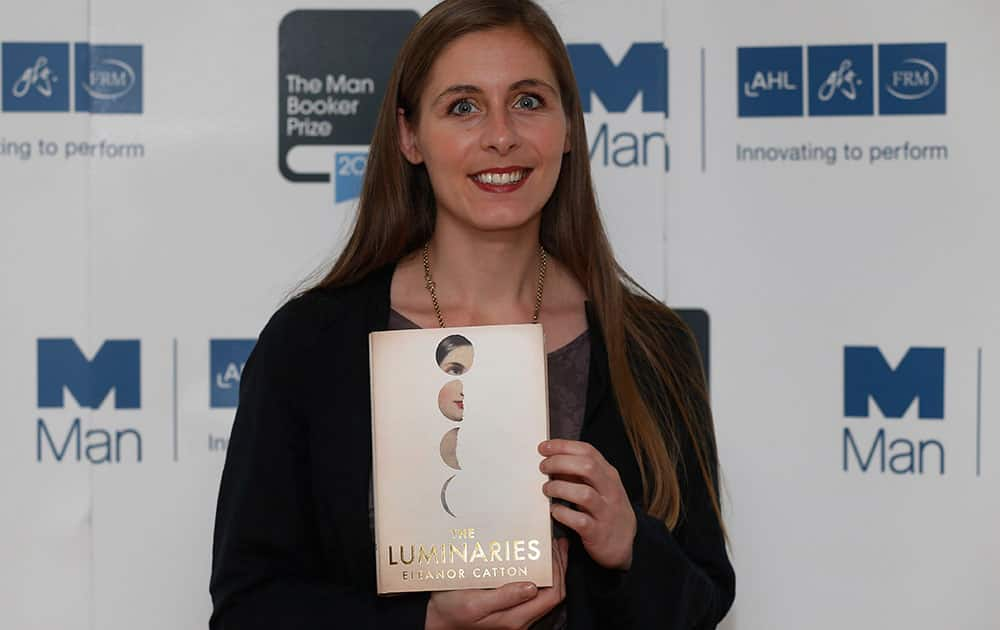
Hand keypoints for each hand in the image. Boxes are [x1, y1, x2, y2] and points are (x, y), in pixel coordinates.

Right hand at [425, 537, 568, 629]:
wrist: (436, 619)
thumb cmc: (450, 609)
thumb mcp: (473, 602)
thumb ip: (504, 597)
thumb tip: (531, 587)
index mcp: (515, 618)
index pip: (552, 595)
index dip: (558, 571)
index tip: (553, 548)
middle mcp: (520, 619)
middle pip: (554, 594)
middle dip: (560, 567)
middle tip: (557, 542)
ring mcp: (516, 615)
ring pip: (547, 593)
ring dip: (553, 569)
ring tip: (553, 546)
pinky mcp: (510, 609)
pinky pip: (536, 592)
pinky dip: (542, 573)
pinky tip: (537, 559)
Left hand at [538, 439, 636, 570]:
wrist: (623, 544)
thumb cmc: (606, 510)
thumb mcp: (600, 487)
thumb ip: (580, 474)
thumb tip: (553, 460)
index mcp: (609, 475)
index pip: (587, 451)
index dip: (563, 446)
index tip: (544, 447)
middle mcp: (610, 490)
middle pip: (587, 467)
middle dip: (560, 463)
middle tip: (543, 467)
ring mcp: (605, 512)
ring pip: (584, 493)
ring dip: (560, 488)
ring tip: (547, 489)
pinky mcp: (597, 532)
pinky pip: (579, 520)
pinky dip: (563, 513)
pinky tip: (555, 510)